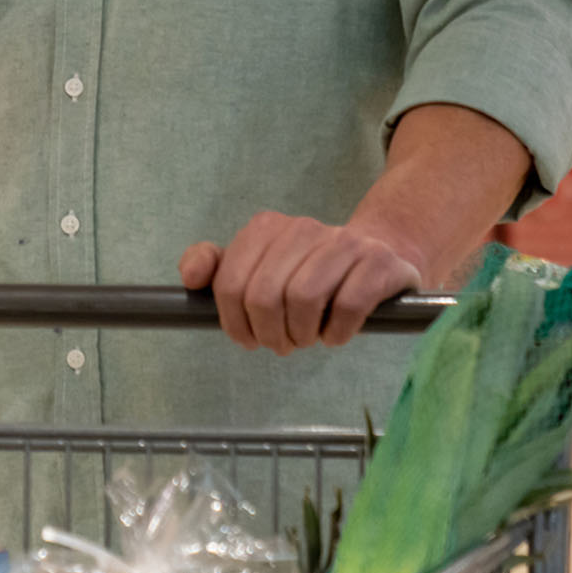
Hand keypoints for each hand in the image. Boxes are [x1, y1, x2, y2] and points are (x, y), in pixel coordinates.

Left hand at [179, 212, 424, 353]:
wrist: (381, 256)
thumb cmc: (310, 272)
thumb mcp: (258, 266)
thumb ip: (216, 268)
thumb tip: (190, 278)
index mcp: (266, 228)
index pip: (230, 283)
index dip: (234, 322)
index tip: (248, 339)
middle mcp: (303, 228)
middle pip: (264, 295)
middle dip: (268, 333)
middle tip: (281, 344)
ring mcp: (344, 243)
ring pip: (303, 298)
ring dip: (302, 333)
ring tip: (307, 338)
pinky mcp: (379, 264)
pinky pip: (347, 306)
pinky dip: (336, 332)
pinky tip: (334, 334)